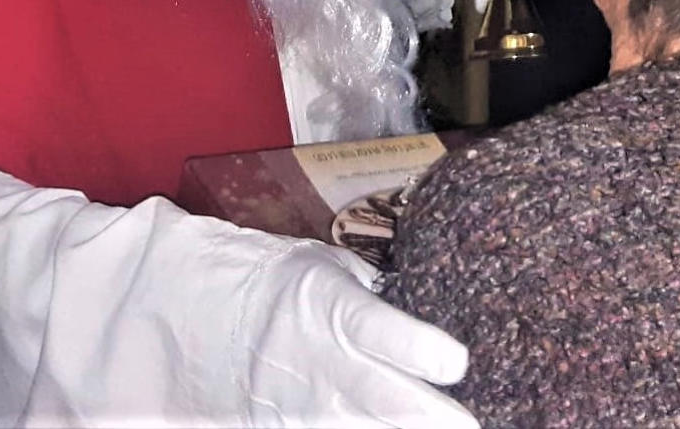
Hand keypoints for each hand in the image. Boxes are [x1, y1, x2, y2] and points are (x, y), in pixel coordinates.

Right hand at [243, 240, 477, 426]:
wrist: (207, 316)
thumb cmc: (281, 283)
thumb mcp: (328, 268)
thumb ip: (375, 291)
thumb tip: (427, 298)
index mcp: (330, 307)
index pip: (378, 329)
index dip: (419, 349)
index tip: (456, 362)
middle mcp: (321, 362)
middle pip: (384, 398)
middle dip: (431, 417)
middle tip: (471, 425)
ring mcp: (303, 408)